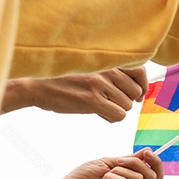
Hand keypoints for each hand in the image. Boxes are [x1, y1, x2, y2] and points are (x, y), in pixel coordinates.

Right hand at [2, 68, 147, 121]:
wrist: (38, 86)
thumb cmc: (65, 79)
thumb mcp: (91, 69)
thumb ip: (113, 75)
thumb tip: (138, 90)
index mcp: (107, 60)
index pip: (140, 71)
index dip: (141, 86)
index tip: (136, 94)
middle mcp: (107, 70)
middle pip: (136, 92)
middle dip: (127, 101)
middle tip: (112, 102)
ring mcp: (100, 85)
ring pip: (127, 106)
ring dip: (116, 109)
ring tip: (99, 105)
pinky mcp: (93, 100)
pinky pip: (118, 115)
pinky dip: (111, 118)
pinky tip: (98, 112)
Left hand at [55, 149, 163, 178]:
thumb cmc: (85, 175)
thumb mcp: (110, 162)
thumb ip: (129, 159)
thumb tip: (148, 151)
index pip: (156, 175)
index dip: (156, 163)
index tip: (147, 152)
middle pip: (150, 176)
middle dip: (135, 162)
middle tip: (116, 162)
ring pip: (136, 178)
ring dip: (118, 170)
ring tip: (104, 175)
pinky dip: (109, 177)